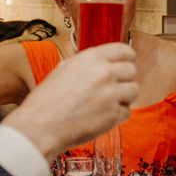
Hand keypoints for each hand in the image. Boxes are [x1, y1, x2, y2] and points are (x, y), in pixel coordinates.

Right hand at [7, 43, 139, 157]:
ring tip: (106, 104)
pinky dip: (117, 115)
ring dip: (124, 98)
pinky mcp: (113, 115)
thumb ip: (89, 64)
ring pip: (134, 90)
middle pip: (132, 70)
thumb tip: (105, 62)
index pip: (124, 50)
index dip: (127, 59)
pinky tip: (101, 116)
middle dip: (124, 80)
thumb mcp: (64, 69)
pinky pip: (127, 112)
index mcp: (92, 58)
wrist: (40, 126)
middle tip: (112, 89)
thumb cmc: (47, 100)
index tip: (125, 65)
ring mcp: (111, 94)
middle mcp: (104, 73)